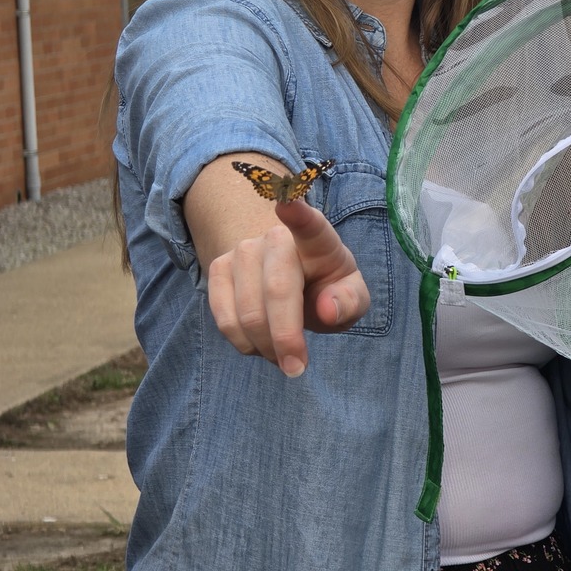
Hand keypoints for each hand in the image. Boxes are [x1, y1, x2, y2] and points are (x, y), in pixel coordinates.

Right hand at [206, 199, 370, 376]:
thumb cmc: (326, 287)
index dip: (298, 212)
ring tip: (283, 355)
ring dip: (265, 345)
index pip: (309, 223)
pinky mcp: (219, 268)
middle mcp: (278, 236)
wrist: (292, 278)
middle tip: (297, 368)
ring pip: (247, 310)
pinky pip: (223, 317)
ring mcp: (244, 250)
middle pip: (276, 289)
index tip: (287, 203)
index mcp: (318, 238)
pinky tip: (260, 345)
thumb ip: (349, 302)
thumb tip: (327, 310)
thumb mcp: (351, 296)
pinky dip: (243, 343)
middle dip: (285, 336)